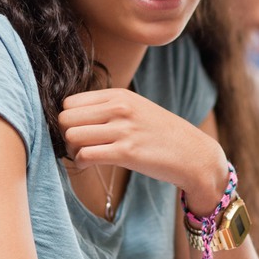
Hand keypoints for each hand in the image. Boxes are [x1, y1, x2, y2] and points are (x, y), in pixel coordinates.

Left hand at [60, 88, 224, 204]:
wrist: (193, 154)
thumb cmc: (161, 134)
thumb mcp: (136, 108)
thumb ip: (108, 107)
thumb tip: (71, 117)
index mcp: (119, 94)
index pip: (69, 102)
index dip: (68, 119)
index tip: (78, 131)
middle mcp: (119, 108)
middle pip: (65, 118)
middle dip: (65, 135)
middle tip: (78, 145)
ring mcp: (123, 129)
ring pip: (71, 136)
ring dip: (71, 150)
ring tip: (84, 154)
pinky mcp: (127, 152)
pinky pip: (85, 155)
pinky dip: (81, 162)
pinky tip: (90, 164)